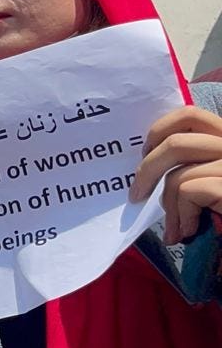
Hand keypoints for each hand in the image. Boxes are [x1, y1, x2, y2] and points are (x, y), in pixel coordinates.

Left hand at [131, 106, 221, 243]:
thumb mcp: (211, 181)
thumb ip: (192, 165)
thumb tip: (146, 163)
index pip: (190, 115)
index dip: (159, 131)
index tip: (145, 153)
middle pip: (175, 143)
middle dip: (147, 171)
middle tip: (136, 194)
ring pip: (178, 175)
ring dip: (169, 207)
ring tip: (177, 229)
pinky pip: (188, 193)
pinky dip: (183, 216)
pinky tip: (191, 232)